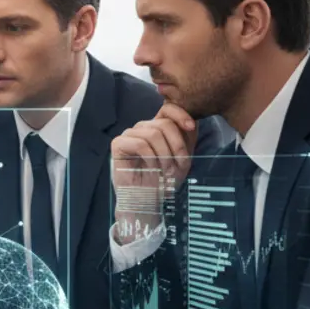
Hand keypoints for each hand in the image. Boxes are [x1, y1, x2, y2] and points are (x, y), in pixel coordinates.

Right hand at [111, 104, 196, 239]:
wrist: (147, 200)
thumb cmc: (164, 180)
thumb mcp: (182, 158)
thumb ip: (186, 139)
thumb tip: (191, 122)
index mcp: (158, 128)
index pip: (167, 108)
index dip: (180, 114)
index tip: (190, 127)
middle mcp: (143, 128)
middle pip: (164, 123)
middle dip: (176, 145)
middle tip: (179, 165)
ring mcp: (129, 135)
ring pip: (153, 133)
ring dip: (164, 154)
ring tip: (166, 170)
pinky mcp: (118, 144)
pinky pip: (139, 143)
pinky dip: (151, 158)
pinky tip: (152, 168)